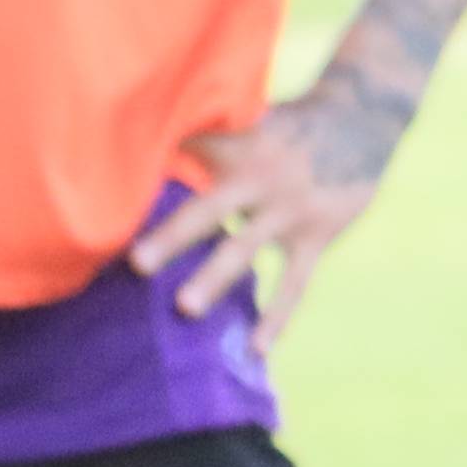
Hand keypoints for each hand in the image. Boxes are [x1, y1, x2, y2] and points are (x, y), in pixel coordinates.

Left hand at [136, 77, 407, 345]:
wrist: (362, 118)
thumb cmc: (288, 123)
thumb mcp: (246, 117)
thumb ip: (198, 135)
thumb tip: (140, 146)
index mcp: (234, 146)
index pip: (183, 157)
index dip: (148, 170)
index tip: (104, 200)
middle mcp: (258, 178)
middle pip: (208, 210)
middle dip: (173, 236)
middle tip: (136, 264)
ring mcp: (290, 210)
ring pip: (247, 249)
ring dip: (215, 278)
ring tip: (185, 309)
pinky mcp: (318, 234)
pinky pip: (295, 284)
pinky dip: (276, 318)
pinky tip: (258, 350)